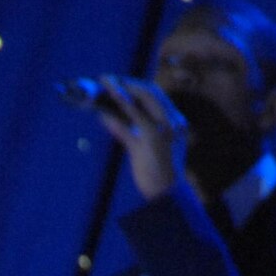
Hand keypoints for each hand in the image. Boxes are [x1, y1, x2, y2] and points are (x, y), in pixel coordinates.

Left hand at [90, 75, 188, 199]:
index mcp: (174, 121)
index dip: (135, 85)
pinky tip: (101, 112)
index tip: (119, 81)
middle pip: (149, 92)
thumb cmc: (157, 173)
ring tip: (103, 84)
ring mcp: (162, 131)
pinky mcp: (151, 142)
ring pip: (140, 102)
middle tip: (106, 79)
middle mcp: (171, 122)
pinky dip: (115, 115)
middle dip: (127, 83)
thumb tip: (109, 117)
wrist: (168, 196)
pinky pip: (130, 124)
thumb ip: (130, 132)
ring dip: (120, 91)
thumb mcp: (145, 148)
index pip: (155, 95)